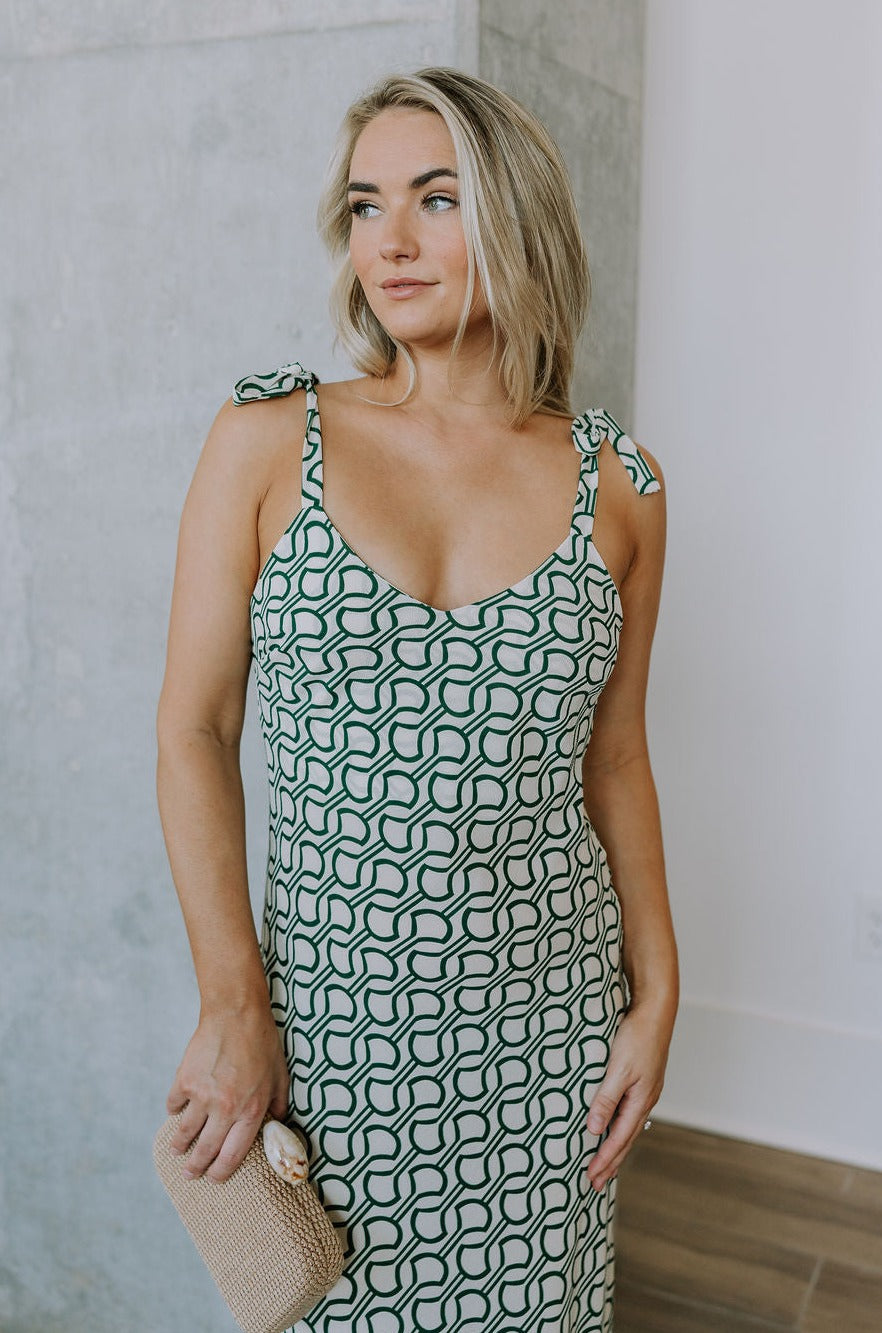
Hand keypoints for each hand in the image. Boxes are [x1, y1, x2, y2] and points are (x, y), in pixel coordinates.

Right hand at [166, 1002, 289, 1182]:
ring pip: (185, 1132)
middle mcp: (225, 1109)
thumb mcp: (280, 1075)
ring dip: (179, 1145)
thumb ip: (279, 1103)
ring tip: (176, 1151)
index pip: (232, 1154)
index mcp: (250, 1111)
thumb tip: (278, 1122)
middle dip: (196, 1167)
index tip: (215, 1178)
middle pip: (205, 1150)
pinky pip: (174, 1104)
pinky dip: (174, 1110)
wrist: (236, 1013)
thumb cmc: (262, 1041)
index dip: (221, 1171)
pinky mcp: (184, 1080)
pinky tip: (176, 1112)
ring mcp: (202, 1096)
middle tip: (190, 1175)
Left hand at [584, 1004, 671, 1191]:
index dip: (604, 1159)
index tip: (591, 1177)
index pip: (619, 1138)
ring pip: (628, 1127)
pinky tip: (613, 1127)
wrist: (655, 1012)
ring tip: (604, 1164)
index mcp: (640, 1100)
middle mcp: (645, 1100)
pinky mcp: (642, 1081)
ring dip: (615, 1147)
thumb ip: (606, 1099)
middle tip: (595, 1183)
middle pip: (626, 1139)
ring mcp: (645, 1091)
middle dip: (610, 1162)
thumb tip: (593, 1129)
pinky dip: (619, 1127)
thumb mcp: (617, 1069)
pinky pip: (629, 1112)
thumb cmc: (636, 1037)